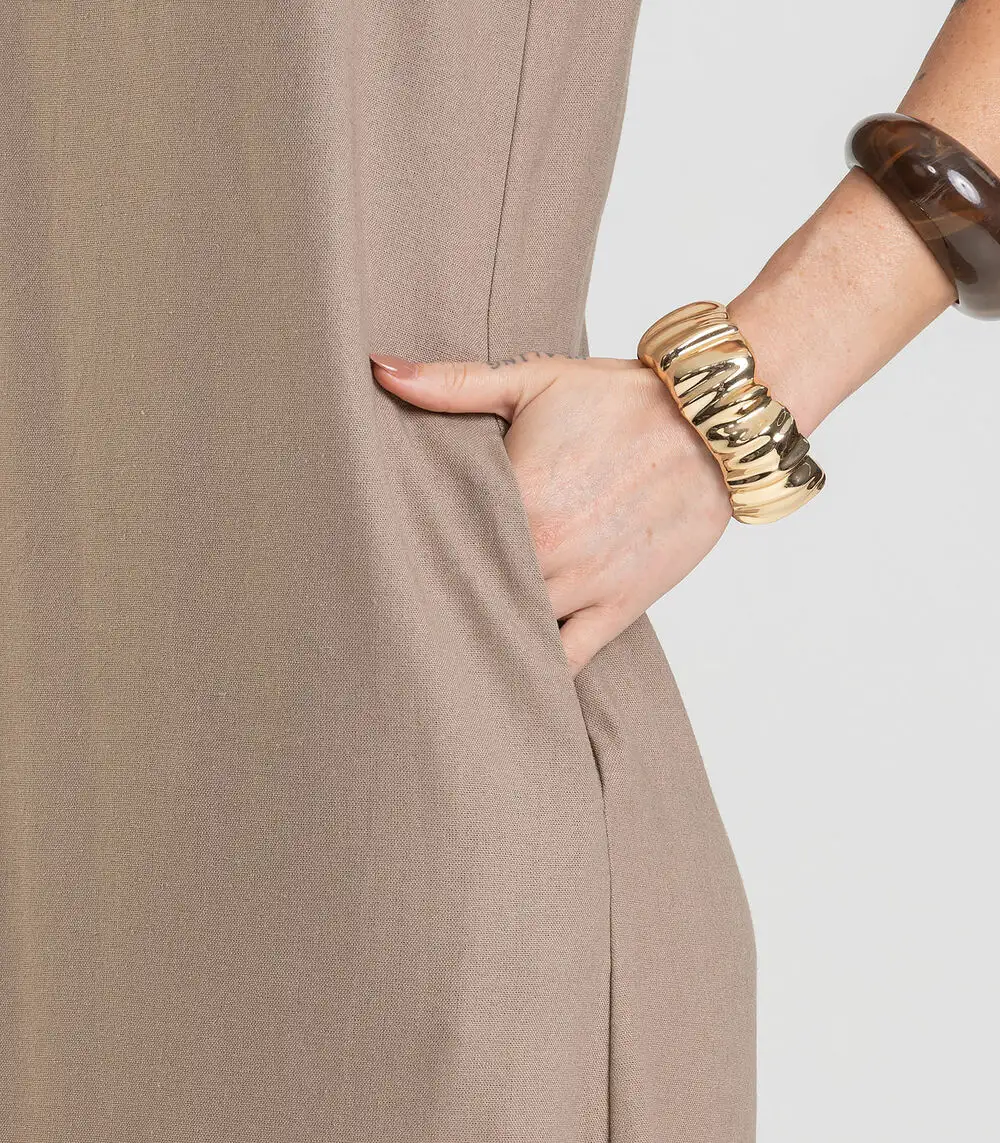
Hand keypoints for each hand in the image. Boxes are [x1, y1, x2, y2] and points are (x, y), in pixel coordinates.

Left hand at [370, 351, 731, 674]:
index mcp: (518, 496)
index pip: (441, 542)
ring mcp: (585, 584)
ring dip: (483, 636)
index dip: (411, 552)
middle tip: (403, 610)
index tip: (385, 557)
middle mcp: (548, 549)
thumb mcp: (533, 380)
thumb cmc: (621, 399)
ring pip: (515, 633)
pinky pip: (571, 661)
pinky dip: (540, 674)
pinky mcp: (620, 606)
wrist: (713, 424)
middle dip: (439, 600)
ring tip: (445, 645)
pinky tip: (509, 676)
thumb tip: (380, 368)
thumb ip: (451, 383)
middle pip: (471, 594)